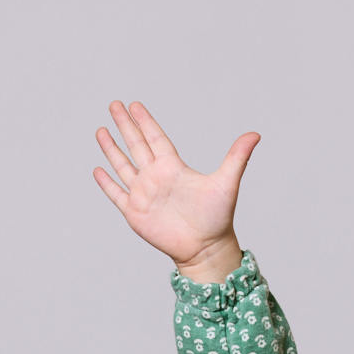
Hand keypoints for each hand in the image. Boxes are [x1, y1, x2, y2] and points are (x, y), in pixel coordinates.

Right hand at [93, 100, 259, 283]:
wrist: (205, 249)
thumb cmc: (218, 218)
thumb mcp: (226, 183)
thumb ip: (237, 157)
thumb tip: (255, 134)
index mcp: (173, 168)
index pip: (155, 138)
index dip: (144, 121)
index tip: (134, 104)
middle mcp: (156, 178)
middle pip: (136, 145)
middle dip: (125, 125)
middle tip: (114, 104)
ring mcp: (144, 194)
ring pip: (123, 166)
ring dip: (111, 149)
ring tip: (101, 131)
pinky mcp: (135, 213)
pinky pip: (116, 194)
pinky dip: (106, 182)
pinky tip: (97, 169)